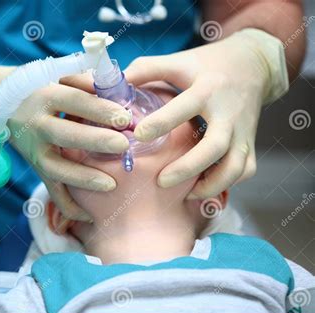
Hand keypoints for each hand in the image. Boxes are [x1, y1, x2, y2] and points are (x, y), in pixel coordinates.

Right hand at [8, 83, 129, 220]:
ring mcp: (35, 151)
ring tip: (111, 185)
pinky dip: (69, 208)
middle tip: (123, 146)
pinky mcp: (37, 170)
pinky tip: (91, 216)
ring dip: (83, 178)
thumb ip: (88, 81)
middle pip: (65, 135)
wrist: (7, 107)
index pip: (74, 101)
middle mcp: (37, 125)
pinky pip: (52, 192)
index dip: (99, 110)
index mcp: (46, 96)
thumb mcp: (61, 78)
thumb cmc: (47, 91)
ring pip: (56, 168)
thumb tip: (121, 87)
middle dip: (95, 141)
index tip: (126, 118)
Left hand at [124, 28, 287, 198]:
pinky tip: (203, 187)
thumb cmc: (208, 64)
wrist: (255, 62)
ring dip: (211, 185)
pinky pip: (244, 170)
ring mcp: (243, 131)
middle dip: (187, 167)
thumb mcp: (179, 61)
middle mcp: (229, 113)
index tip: (137, 135)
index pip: (185, 107)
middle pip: (215, 146)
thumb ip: (147, 69)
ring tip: (186, 194)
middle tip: (160, 181)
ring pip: (235, 166)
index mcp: (208, 89)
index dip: (161, 122)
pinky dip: (226, 184)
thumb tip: (115, 82)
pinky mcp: (250, 143)